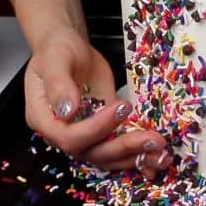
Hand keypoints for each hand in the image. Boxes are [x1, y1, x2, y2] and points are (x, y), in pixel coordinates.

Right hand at [24, 27, 170, 176]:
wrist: (69, 48)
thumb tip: (68, 110)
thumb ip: (58, 84)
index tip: (121, 106)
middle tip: (152, 139)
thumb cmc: (57, 51)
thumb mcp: (54, 59)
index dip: (96, 128)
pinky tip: (158, 156)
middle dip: (124, 147)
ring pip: (109, 157)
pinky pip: (119, 149)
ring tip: (161, 153)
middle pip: (93, 152)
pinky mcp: (105, 130)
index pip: (70, 137)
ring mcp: (86, 134)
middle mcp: (64, 133)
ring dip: (136, 157)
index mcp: (45, 119)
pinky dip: (139, 155)